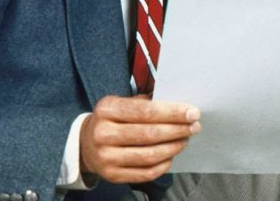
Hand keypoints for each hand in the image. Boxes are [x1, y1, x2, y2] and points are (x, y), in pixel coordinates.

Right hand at [79, 95, 200, 182]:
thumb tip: (179, 107)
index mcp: (107, 110)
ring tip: (185, 139)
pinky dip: (164, 164)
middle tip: (194, 126)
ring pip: (149, 155)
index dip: (172, 113)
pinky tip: (171, 155)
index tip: (192, 112)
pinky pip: (146, 173)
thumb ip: (145, 103)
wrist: (85, 144)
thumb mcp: (120, 103)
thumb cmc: (111, 120)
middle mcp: (103, 134)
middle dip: (177, 129)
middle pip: (149, 134)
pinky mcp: (112, 175)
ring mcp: (106, 157)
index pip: (146, 112)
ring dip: (173, 147)